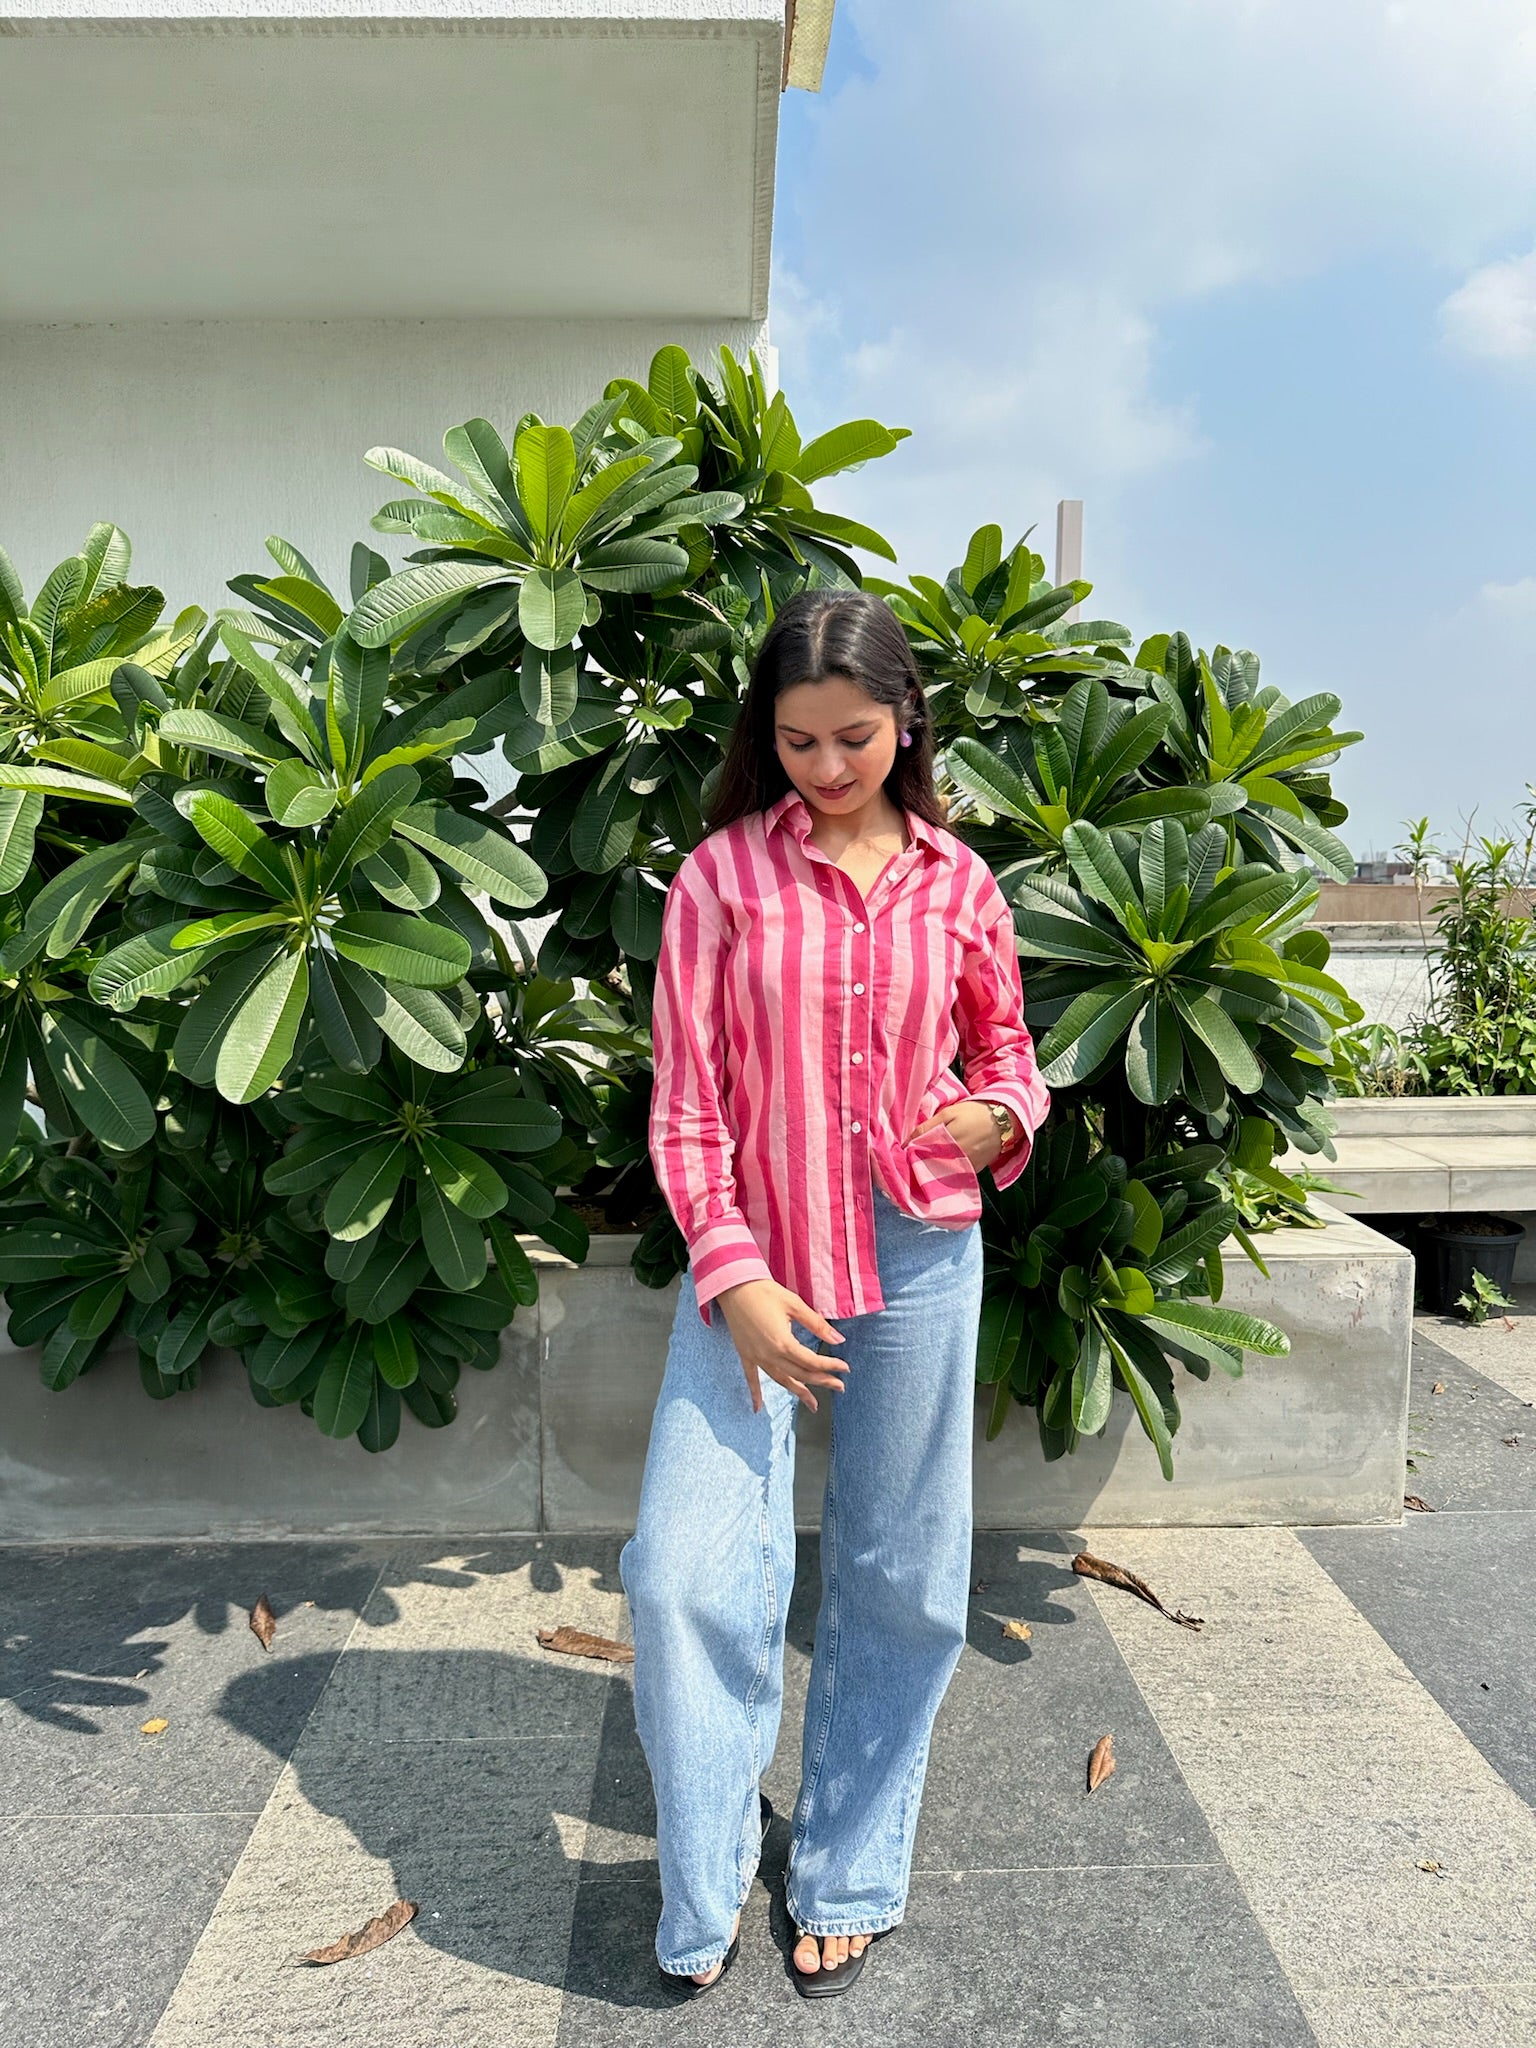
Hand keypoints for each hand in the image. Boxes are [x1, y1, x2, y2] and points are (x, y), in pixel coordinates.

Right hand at [712, 1278, 848, 1413]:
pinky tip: (757, 1409)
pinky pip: (751, 1378)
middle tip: (840, 1387)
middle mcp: (770, 1355)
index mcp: (784, 1342)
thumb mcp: (795, 1304)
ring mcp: (756, 1357)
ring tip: (813, 1404)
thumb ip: (817, 1324)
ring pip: (781, 1380)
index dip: (831, 1367)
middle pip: (800, 1374)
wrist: (733, 1286)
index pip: (812, 1361)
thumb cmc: (765, 1291)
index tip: (845, 1369)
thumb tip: (838, 1339)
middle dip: (822, 1382)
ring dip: (799, 1392)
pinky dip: (755, 1394)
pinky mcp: (745, 1354)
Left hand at [907, 1097, 1005, 1171]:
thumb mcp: (948, 1113)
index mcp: (946, 1144)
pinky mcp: (974, 1172)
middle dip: (920, 1162)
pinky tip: (944, 1164)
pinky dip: (948, 1171)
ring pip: (943, 1173)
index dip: (911, 1154)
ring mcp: (966, 1168)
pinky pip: (956, 1175)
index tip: (905, 1151)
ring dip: (933, 1168)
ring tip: (928, 1159)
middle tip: (914, 1157)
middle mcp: (956, 1160)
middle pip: (930, 1167)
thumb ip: (927, 1127)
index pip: (921, 1155)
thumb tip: (907, 1141)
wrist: (1004, 1121)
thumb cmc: (974, 1113)